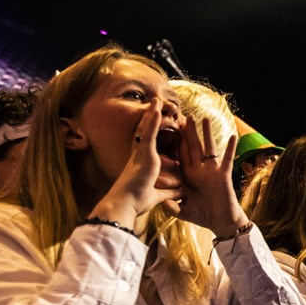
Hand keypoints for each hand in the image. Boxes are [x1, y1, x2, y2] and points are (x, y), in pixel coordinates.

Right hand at [90, 99, 181, 226]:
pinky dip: (153, 121)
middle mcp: (138, 156)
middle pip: (144, 132)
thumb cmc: (137, 202)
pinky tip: (157, 109)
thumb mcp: (158, 195)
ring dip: (151, 114)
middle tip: (154, 106)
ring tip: (156, 100)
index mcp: (141, 165)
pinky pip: (150, 133)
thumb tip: (180, 192)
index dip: (150, 134)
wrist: (125, 204)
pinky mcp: (144, 154)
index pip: (147, 145)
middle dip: (149, 119)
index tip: (154, 124)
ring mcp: (140, 153)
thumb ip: (169, 192)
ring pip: (146, 129)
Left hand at [165, 116, 248, 235]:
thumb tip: (161, 201)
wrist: (221, 223)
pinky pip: (227, 159)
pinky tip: (233, 136)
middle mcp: (200, 171)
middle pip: (194, 147)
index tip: (172, 129)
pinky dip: (231, 148)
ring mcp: (212, 172)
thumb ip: (171, 207)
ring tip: (205, 119)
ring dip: (207, 134)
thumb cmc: (204, 217)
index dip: (177, 142)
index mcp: (189, 176)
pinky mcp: (224, 176)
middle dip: (190, 132)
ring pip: (209, 148)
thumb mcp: (183, 211)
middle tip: (187, 116)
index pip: (181, 155)